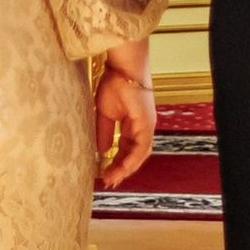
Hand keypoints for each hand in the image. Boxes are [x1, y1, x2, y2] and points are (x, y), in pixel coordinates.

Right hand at [94, 63, 155, 184]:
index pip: (126, 149)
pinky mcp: (146, 123)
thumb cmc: (114, 83)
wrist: (122, 67)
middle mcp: (142, 127)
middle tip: (108, 182)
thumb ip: (105, 133)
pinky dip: (132, 159)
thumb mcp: (105, 114)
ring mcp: (146, 125)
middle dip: (121, 169)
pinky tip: (122, 168)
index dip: (116, 162)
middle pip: (134, 154)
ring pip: (139, 154)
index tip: (104, 174)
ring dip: (126, 168)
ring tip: (112, 179)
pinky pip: (141, 146)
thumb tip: (103, 151)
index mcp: (133, 124)